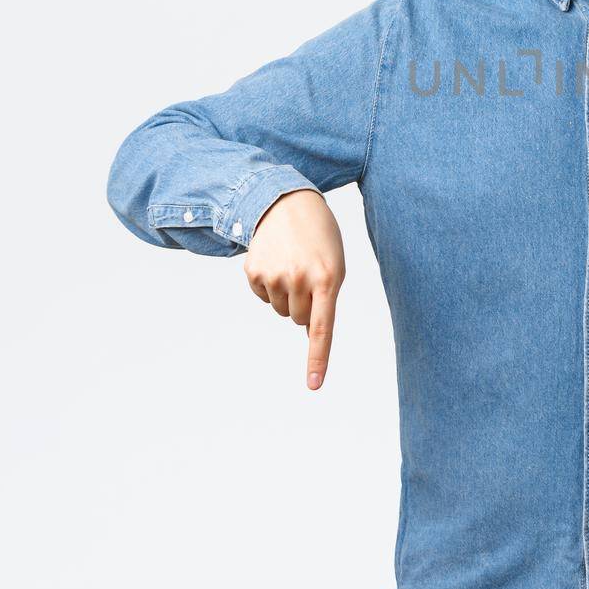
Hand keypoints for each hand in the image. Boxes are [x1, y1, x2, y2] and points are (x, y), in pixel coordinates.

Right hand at [244, 188, 345, 390]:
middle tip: (307, 274)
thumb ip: (326, 300)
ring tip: (292, 264)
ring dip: (287, 295)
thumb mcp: (334, 265)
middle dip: (304, 305)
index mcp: (328, 278)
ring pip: (281, 310)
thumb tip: (311, 337)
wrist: (287, 203)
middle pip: (299, 320)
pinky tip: (276, 261)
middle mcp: (300, 279)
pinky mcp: (254, 272)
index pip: (323, 327)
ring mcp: (274, 276)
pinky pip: (264, 297)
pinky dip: (269, 285)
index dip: (318, 358)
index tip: (314, 385)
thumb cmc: (320, 239)